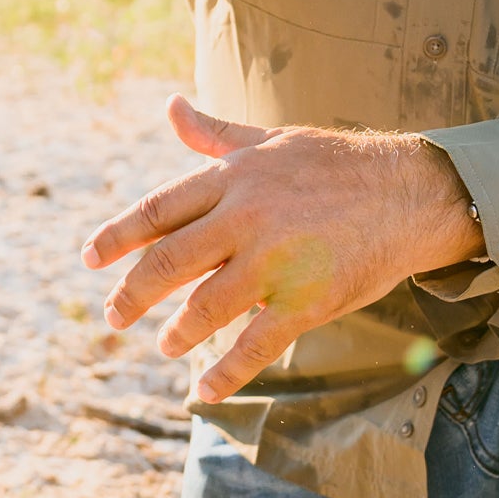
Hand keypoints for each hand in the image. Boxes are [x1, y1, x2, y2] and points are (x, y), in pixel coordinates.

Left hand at [81, 97, 483, 399]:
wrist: (409, 192)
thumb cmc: (335, 163)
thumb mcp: (270, 141)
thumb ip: (214, 133)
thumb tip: (170, 107)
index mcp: (234, 178)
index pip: (159, 209)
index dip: (119, 236)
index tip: (89, 257)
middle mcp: (246, 217)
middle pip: (170, 261)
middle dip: (133, 293)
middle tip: (114, 316)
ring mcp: (276, 262)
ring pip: (205, 306)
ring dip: (177, 331)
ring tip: (164, 344)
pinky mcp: (306, 300)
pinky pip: (254, 345)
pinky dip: (223, 373)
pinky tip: (202, 390)